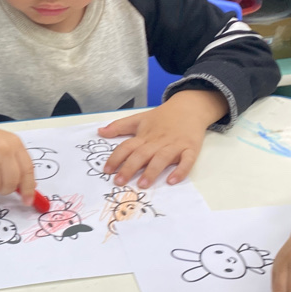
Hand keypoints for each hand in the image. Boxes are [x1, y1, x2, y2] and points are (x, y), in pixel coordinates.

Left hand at [98, 90, 225, 187]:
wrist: (190, 106)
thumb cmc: (162, 117)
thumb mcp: (139, 118)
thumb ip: (119, 126)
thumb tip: (99, 132)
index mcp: (144, 135)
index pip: (127, 146)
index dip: (116, 158)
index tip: (106, 170)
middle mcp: (158, 141)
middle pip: (142, 154)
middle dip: (130, 168)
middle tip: (119, 182)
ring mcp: (175, 145)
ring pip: (162, 158)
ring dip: (152, 171)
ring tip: (142, 185)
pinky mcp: (190, 148)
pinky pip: (187, 161)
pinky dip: (181, 170)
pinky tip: (172, 181)